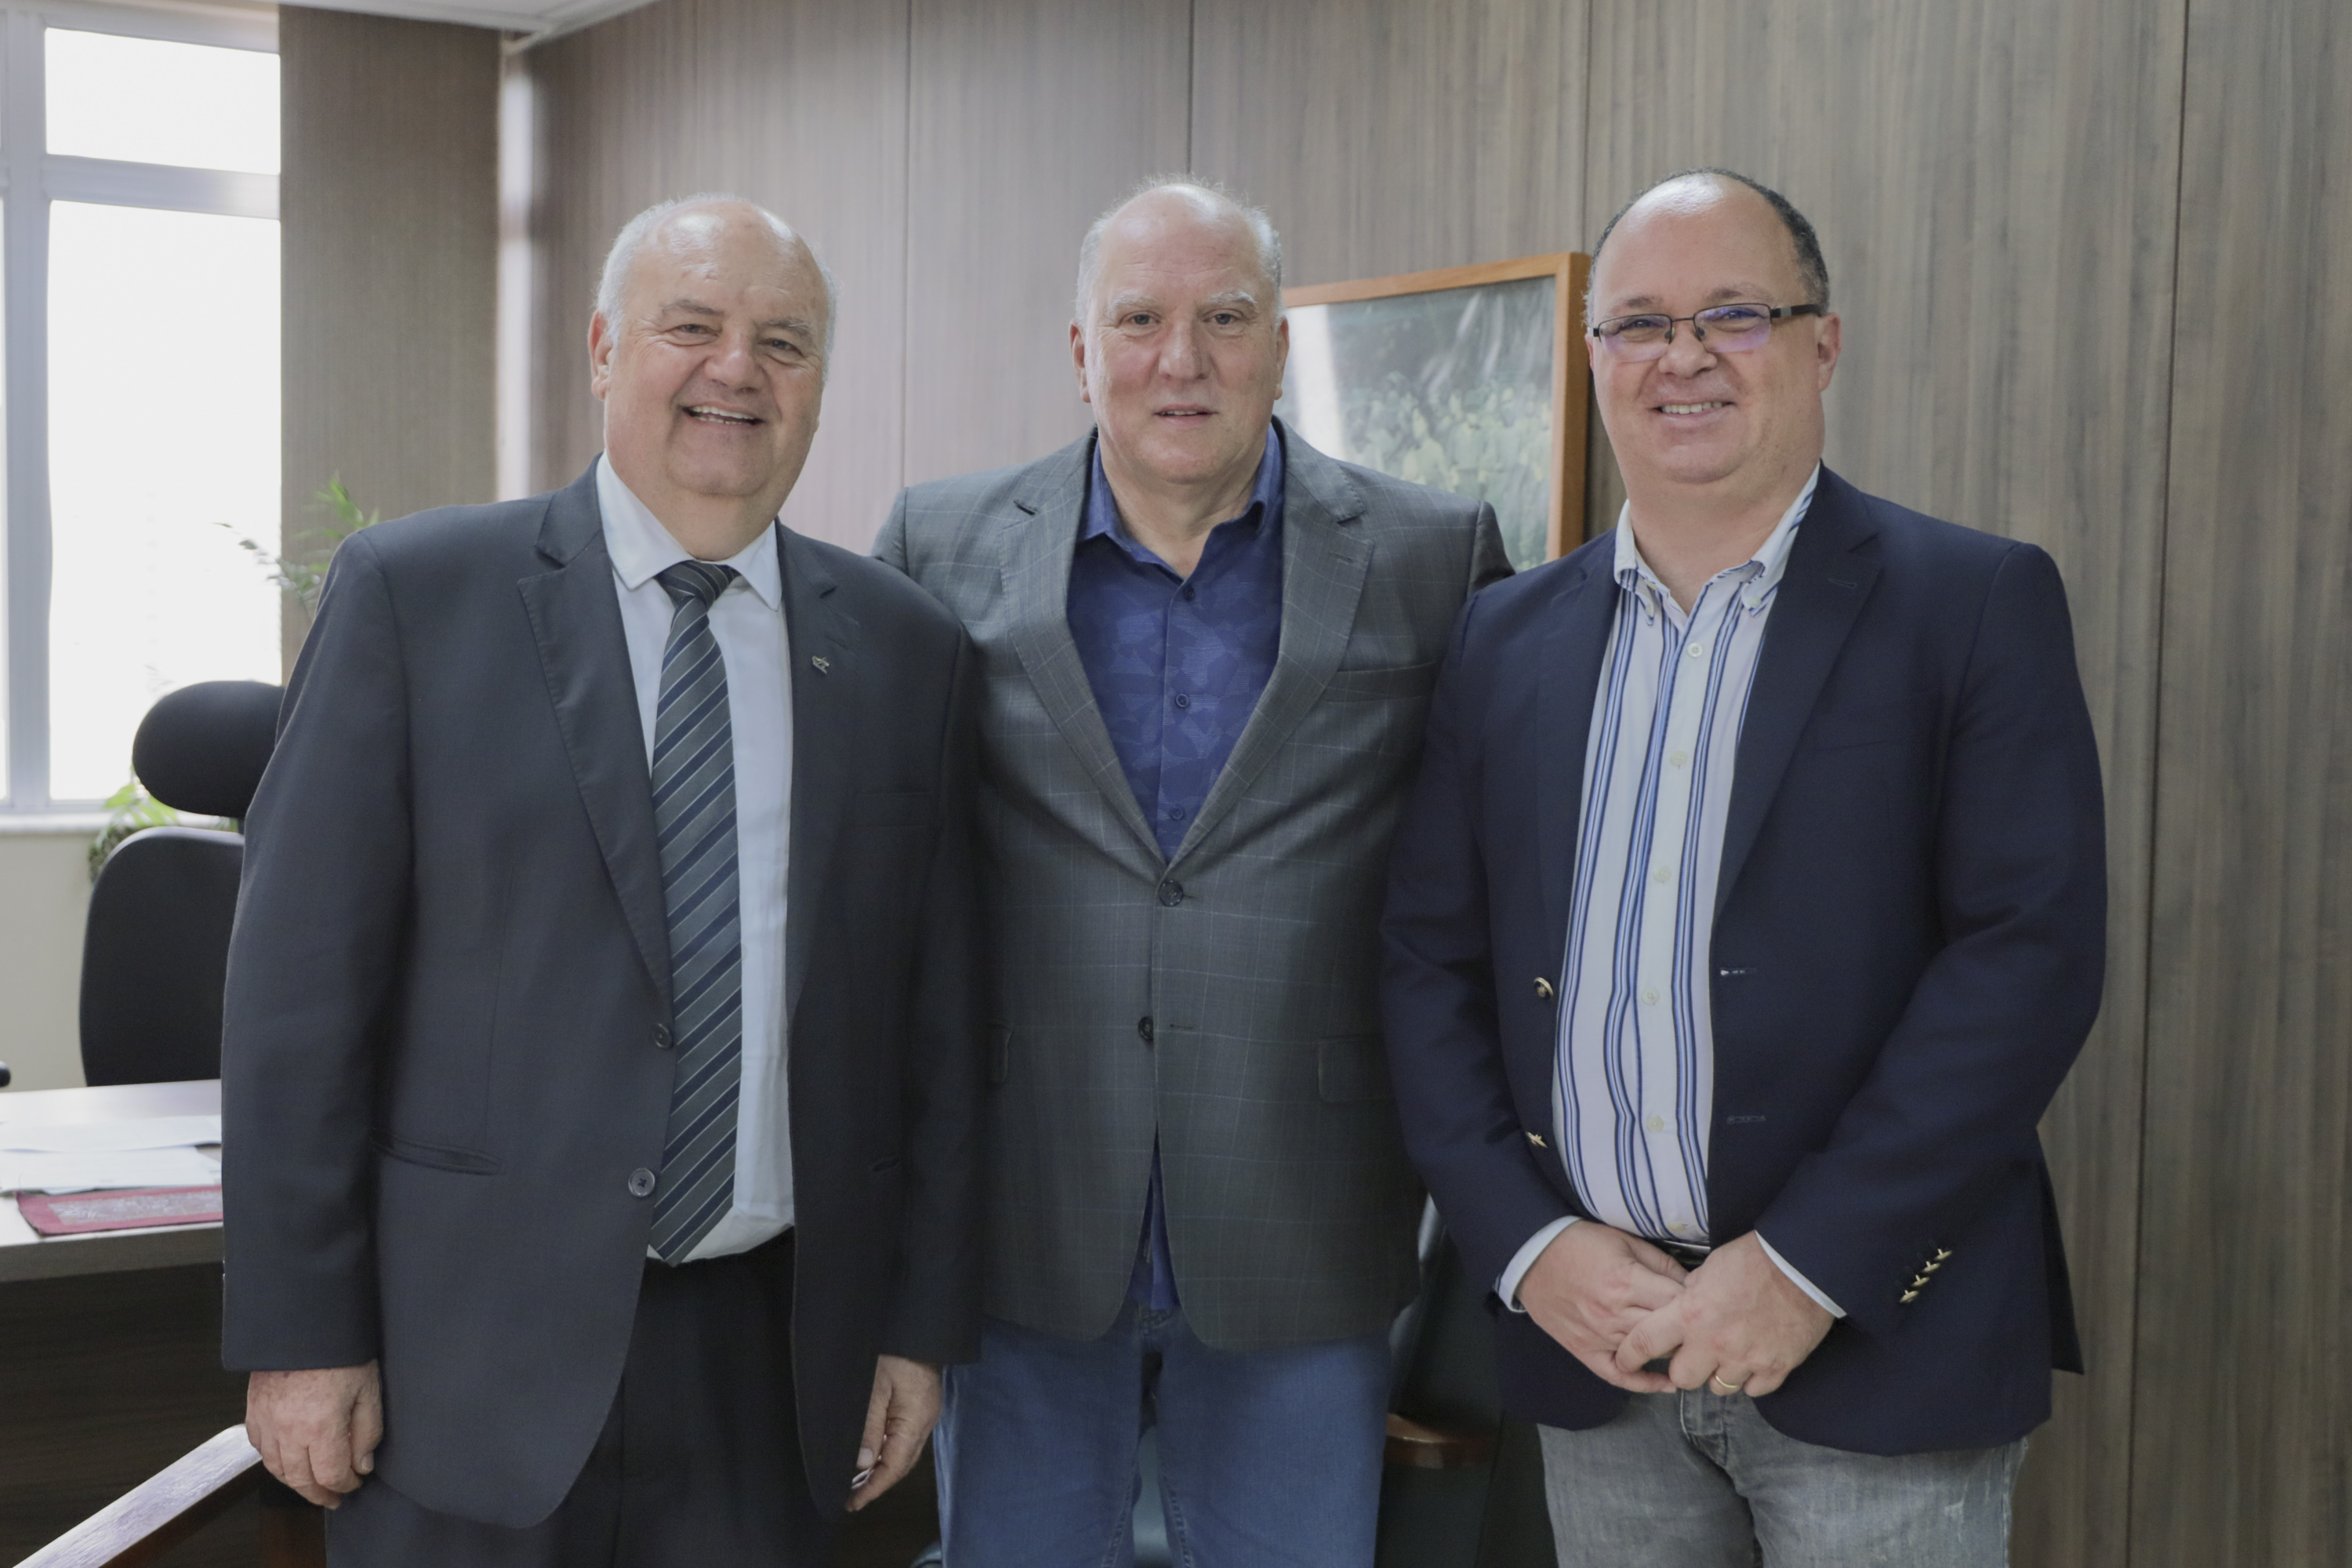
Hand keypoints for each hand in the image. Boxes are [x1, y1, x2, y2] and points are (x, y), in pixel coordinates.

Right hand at [246, 1361, 382, 1507]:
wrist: (306, 1323)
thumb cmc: (342, 1352)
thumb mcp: (369, 1390)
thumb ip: (368, 1432)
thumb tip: (362, 1465)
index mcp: (320, 1427)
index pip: (330, 1475)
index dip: (345, 1485)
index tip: (355, 1483)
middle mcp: (288, 1430)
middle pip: (300, 1479)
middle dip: (319, 1493)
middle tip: (333, 1497)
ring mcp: (267, 1421)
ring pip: (276, 1468)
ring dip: (295, 1482)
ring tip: (312, 1485)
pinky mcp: (254, 1410)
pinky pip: (259, 1447)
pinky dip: (273, 1460)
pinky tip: (287, 1459)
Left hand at [847, 1354, 940, 1510]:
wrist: (915, 1327)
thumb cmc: (895, 1352)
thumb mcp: (874, 1389)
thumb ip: (868, 1427)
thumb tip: (862, 1464)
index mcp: (916, 1420)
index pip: (895, 1466)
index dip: (873, 1488)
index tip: (853, 1503)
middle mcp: (925, 1421)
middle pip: (901, 1463)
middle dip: (877, 1483)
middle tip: (851, 1497)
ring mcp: (925, 1413)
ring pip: (903, 1452)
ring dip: (881, 1468)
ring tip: (857, 1480)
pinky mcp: (920, 1405)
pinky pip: (903, 1437)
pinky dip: (886, 1451)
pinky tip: (871, 1453)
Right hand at [1517, 1222, 1690, 1393]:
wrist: (1533, 1255)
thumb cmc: (1580, 1243)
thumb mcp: (1625, 1241)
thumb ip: (1661, 1263)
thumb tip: (1693, 1284)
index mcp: (1626, 1282)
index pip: (1678, 1303)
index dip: (1697, 1302)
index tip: (1706, 1301)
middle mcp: (1613, 1314)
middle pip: (1667, 1333)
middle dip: (1688, 1330)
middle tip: (1702, 1326)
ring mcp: (1598, 1336)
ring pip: (1648, 1354)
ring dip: (1670, 1351)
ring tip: (1691, 1349)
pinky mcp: (1584, 1350)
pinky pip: (1617, 1375)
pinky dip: (1643, 1383)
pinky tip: (1665, 1384)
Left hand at [1613, 1232, 1831, 1397]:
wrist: (1802, 1265)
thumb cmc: (1753, 1258)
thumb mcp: (1707, 1270)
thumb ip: (1688, 1295)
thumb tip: (1679, 1307)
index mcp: (1690, 1314)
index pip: (1645, 1343)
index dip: (1629, 1356)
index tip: (1624, 1361)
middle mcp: (1714, 1343)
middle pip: (1683, 1378)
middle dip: (1684, 1369)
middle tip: (1692, 1356)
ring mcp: (1746, 1359)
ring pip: (1719, 1388)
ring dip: (1718, 1374)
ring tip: (1726, 1356)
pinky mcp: (1776, 1367)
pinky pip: (1754, 1389)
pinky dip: (1751, 1379)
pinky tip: (1753, 1360)